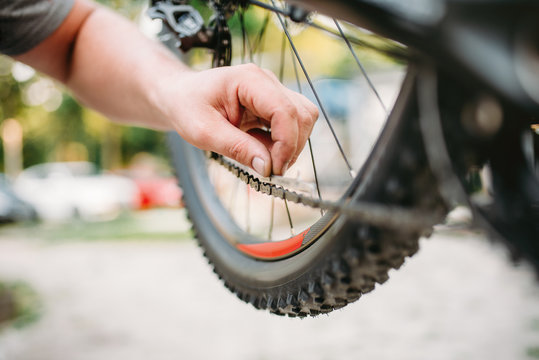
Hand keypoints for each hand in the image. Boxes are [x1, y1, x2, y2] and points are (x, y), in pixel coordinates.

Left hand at [161, 63, 317, 176]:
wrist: (179, 96)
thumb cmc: (187, 107)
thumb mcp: (204, 132)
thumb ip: (237, 148)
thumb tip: (268, 167)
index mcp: (249, 80)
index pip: (284, 110)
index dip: (286, 143)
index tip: (274, 169)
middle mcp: (266, 82)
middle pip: (301, 114)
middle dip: (292, 147)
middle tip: (271, 170)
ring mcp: (273, 92)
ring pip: (303, 119)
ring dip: (291, 146)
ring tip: (265, 160)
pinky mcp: (273, 105)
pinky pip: (292, 125)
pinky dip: (284, 144)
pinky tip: (262, 150)